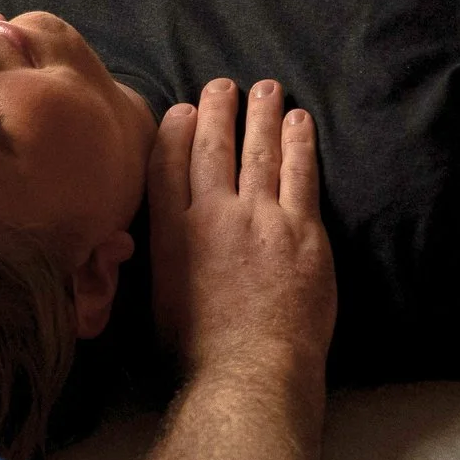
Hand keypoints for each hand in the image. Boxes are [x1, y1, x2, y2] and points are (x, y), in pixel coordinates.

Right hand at [146, 78, 335, 378]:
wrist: (249, 374)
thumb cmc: (197, 354)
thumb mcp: (157, 300)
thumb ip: (161, 257)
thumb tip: (161, 237)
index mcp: (169, 234)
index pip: (167, 165)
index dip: (175, 130)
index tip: (182, 109)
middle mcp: (212, 215)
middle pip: (213, 147)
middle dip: (218, 109)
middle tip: (223, 85)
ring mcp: (260, 219)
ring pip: (260, 151)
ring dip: (262, 115)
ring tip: (266, 89)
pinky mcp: (302, 232)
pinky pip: (300, 173)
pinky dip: (299, 143)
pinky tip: (300, 121)